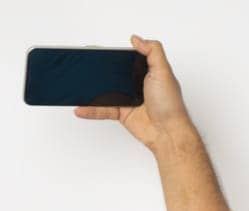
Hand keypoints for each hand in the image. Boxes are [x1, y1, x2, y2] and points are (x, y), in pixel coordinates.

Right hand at [73, 35, 191, 152]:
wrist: (168, 133)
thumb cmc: (170, 104)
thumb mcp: (164, 71)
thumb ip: (152, 51)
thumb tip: (136, 39)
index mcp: (147, 72)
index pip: (128, 60)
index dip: (117, 56)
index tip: (102, 53)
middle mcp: (137, 85)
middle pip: (115, 75)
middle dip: (100, 72)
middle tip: (86, 67)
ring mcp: (129, 100)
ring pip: (106, 92)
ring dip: (92, 90)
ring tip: (78, 85)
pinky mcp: (122, 114)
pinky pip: (103, 110)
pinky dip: (91, 110)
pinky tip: (81, 108)